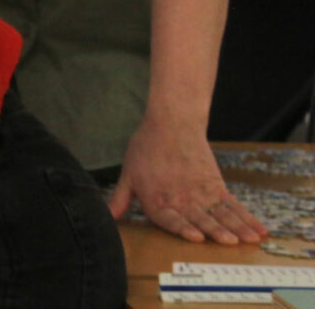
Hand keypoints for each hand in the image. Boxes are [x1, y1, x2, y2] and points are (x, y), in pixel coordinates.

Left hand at [108, 113, 264, 244]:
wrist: (172, 124)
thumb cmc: (146, 149)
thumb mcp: (128, 175)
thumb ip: (120, 199)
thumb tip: (106, 217)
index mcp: (158, 200)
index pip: (171, 219)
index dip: (183, 229)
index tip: (196, 237)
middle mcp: (182, 199)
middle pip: (200, 218)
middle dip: (215, 231)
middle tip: (228, 241)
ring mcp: (202, 193)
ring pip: (221, 214)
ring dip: (236, 227)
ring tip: (249, 239)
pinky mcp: (216, 186)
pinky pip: (233, 205)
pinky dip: (247, 218)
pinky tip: (258, 230)